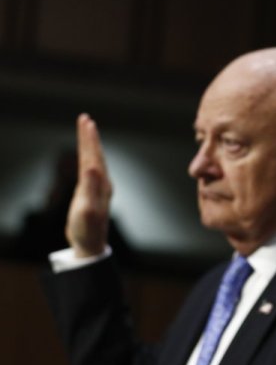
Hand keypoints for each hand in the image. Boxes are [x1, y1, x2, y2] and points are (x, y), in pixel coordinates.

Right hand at [65, 114, 112, 256]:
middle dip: (89, 136)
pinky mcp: (93, 193)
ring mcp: (99, 188)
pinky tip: (87, 156)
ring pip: (94, 160)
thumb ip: (90, 188)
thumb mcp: (87, 209)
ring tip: (87, 130)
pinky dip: (88, 157)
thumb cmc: (87, 229)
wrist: (92, 245)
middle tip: (85, 118)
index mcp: (100, 184)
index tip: (86, 122)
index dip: (88, 139)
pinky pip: (91, 168)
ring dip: (90, 145)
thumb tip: (93, 167)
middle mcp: (103, 183)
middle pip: (95, 154)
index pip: (93, 155)